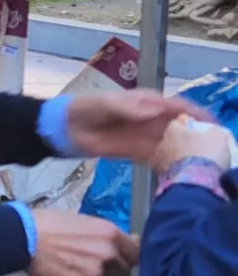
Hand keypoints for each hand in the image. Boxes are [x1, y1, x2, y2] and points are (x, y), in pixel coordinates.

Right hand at [27, 208, 139, 275]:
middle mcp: (109, 254)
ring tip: (73, 268)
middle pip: (125, 271)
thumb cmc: (48, 223)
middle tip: (94, 264)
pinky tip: (63, 274)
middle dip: (113, 269)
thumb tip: (121, 243)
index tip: (122, 257)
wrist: (22, 237)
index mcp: (110, 233)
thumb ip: (104, 235)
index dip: (129, 256)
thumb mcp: (82, 222)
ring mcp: (97, 273)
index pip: (136, 252)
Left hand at [64, 92, 211, 162]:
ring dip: (184, 152)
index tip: (209, 123)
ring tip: (197, 163)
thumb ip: (130, 108)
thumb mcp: (109, 103)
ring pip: (172, 144)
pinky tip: (178, 173)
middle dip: (195, 136)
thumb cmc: (88, 108)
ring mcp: (145, 136)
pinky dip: (167, 164)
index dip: (195, 113)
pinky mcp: (136, 152)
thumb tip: (154, 111)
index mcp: (147, 102)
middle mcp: (151, 119)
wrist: (67, 128)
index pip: (177, 106)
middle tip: (209, 148)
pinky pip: (157, 159)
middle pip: (180, 127)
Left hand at [151, 118, 232, 175]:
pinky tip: (188, 175)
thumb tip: (211, 132)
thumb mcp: (217, 136)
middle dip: (182, 144)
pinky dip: (178, 171)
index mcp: (173, 130)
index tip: (198, 133)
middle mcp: (162, 142)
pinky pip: (170, 170)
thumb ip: (212, 131)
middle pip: (172, 140)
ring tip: (193, 165)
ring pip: (169, 155)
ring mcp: (159, 160)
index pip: (177, 123)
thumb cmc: (206, 153)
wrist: (196, 180)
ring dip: (179, 158)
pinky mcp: (161, 175)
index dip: (188, 127)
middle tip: (197, 150)